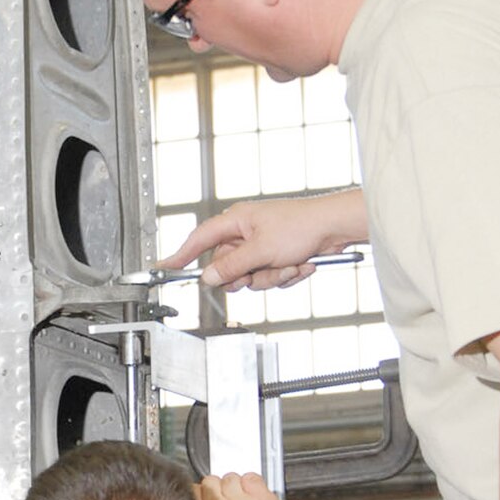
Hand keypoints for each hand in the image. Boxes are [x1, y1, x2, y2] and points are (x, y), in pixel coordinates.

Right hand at [160, 187, 367, 291]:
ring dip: (271, 277)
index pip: (200, 239)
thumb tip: (209, 276)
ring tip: (290, 265)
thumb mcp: (261, 251)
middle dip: (247, 276)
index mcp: (236, 222)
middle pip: (228, 267)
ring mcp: (262, 245)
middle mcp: (246, 233)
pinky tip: (300, 265)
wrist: (335, 228)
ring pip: (251, 276)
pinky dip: (285, 276)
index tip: (164, 266)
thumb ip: (231, 266)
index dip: (181, 254)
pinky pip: (270, 277)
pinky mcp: (278, 256)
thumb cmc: (302, 226)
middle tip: (258, 272)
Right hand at [196, 472, 311, 499]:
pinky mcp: (262, 499)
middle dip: (219, 489)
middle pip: (210, 481)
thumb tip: (196, 499)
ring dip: (238, 488)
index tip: (209, 497)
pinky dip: (255, 486)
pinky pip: (251, 477)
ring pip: (231, 477)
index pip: (193, 491)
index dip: (203, 493)